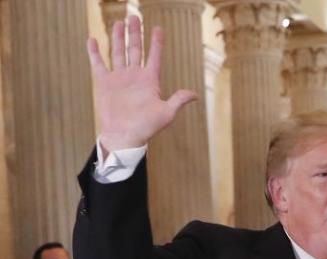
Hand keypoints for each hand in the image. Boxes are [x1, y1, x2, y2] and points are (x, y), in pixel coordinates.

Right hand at [87, 16, 197, 153]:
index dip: (156, 43)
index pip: (154, 57)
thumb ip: (178, 100)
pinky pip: (98, 63)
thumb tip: (195, 94)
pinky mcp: (104, 83)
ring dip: (117, 37)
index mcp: (150, 81)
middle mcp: (134, 76)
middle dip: (135, 33)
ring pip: (118, 52)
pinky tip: (93, 40)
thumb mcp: (166, 113)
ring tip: (118, 22)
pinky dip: (94, 52)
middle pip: (135, 49)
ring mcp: (119, 78)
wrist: (124, 137)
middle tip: (134, 16)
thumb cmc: (146, 128)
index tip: (158, 28)